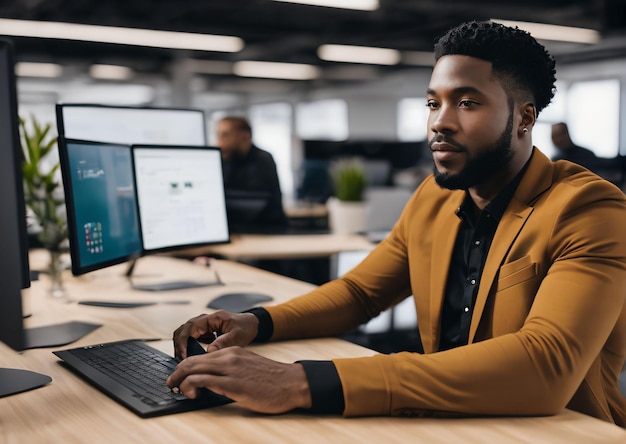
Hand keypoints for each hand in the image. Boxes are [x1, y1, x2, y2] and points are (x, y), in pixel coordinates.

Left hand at [166, 346, 311, 413]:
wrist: (292, 383)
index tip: (179, 377)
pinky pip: (202, 380)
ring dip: (179, 380)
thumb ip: (232, 369)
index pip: (200, 356)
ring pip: (193, 369)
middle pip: (192, 361)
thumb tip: (215, 381)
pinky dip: (189, 386)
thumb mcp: (250, 367)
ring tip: (176, 389)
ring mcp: (230, 369)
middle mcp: (229, 357)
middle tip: (170, 384)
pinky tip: (190, 393)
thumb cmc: (274, 379)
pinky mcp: (232, 384)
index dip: (185, 367)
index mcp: (233, 352)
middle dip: (176, 373)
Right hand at [172, 311, 258, 359]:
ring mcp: (202, 327)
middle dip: (179, 345)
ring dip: (180, 347)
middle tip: (181, 361)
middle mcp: (204, 321)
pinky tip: (189, 358)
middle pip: (182, 330)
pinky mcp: (203, 333)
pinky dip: (186, 348)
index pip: (190, 327)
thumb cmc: (244, 327)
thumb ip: (224, 342)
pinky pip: (189, 339)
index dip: (184, 341)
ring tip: (183, 361)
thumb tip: (210, 351)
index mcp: (211, 318)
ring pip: (183, 335)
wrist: (249, 325)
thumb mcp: (237, 335)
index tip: (184, 354)